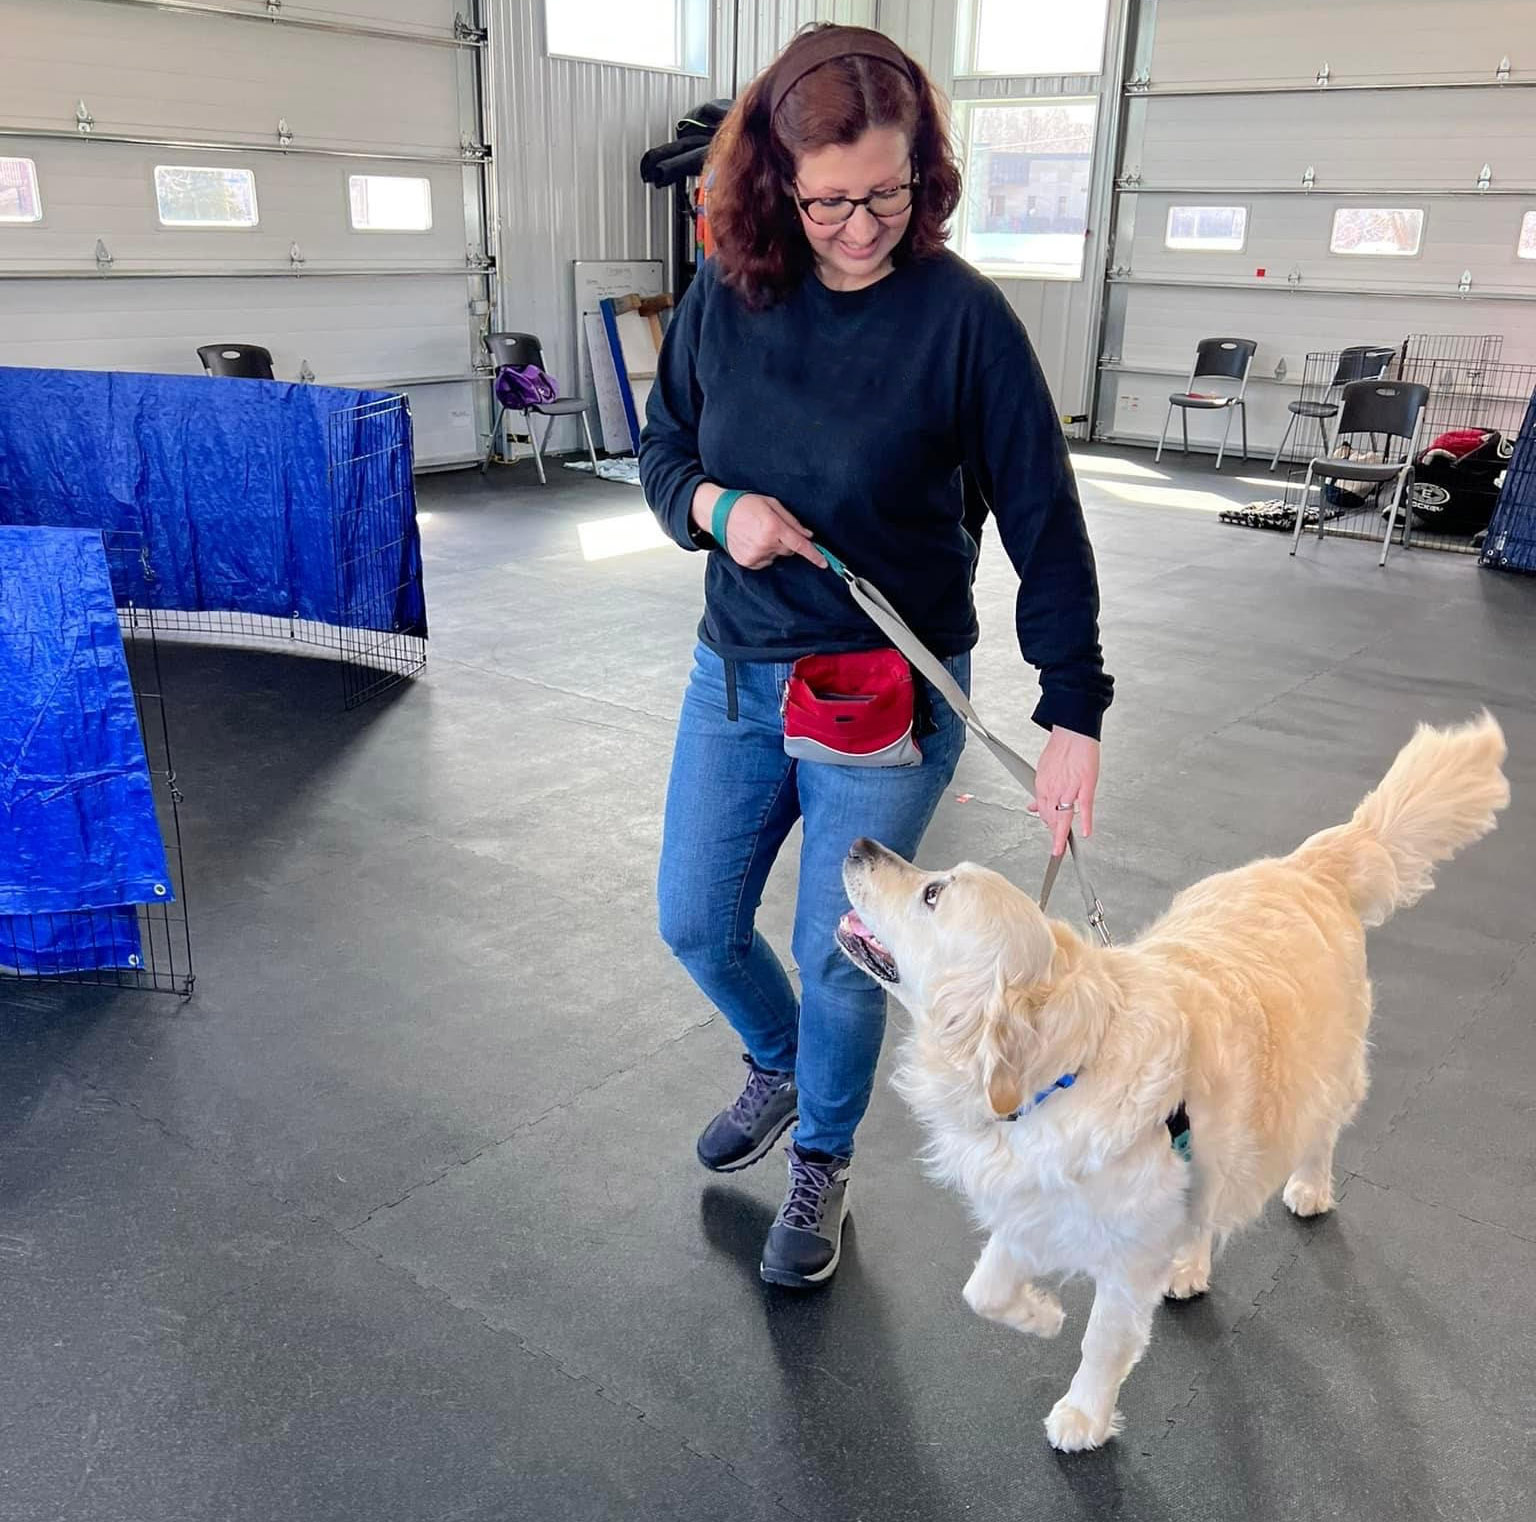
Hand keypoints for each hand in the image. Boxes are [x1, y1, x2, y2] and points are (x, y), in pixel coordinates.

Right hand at [692, 488, 825, 570]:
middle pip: (789, 550)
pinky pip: (764, 561)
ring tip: (758, 533)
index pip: (800, 545)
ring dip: (773, 547)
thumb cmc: (746, 504)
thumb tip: (808, 535)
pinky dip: (762, 553)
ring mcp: (755, 555)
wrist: (719, 512)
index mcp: (774, 528)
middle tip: (773, 528)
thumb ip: (792, 521)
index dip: (814, 555)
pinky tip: (752, 541)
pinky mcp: (747, 562)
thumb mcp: (772, 505)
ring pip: (776, 556)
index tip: (824, 563)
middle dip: (786, 541)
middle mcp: (765, 544)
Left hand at [1028, 727, 1099, 857]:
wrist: (1073, 732)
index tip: (1050, 830)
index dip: (1046, 822)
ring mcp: (1070, 788)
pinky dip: (1086, 821)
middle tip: (1055, 848)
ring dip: (1060, 835)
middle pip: (1050, 817)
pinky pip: (1085, 807)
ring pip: (1063, 816)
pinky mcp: (1086, 785)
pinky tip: (1086, 833)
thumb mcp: (1044, 770)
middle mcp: (1053, 789)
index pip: (1042, 811)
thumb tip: (1032, 805)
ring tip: (1059, 850)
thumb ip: (1040, 790)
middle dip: (1052, 833)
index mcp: (1043, 785)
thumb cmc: (1061, 749)